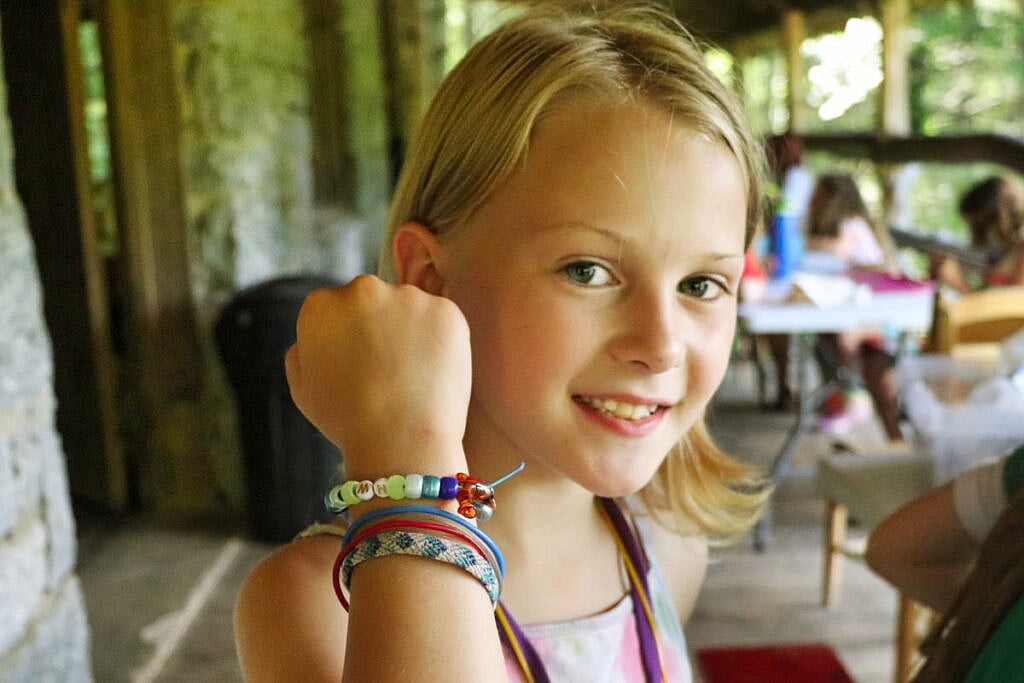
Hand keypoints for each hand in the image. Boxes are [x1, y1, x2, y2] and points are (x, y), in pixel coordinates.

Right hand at [285, 275, 470, 476]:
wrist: (400, 438)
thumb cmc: (348, 421)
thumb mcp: (302, 389)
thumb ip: (301, 352)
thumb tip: (311, 338)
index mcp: (321, 305)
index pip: (336, 307)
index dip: (350, 337)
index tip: (359, 363)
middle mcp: (362, 290)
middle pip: (373, 299)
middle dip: (380, 325)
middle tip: (389, 369)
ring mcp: (408, 297)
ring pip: (410, 308)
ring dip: (412, 330)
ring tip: (413, 375)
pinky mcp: (445, 310)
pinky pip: (442, 321)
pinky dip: (441, 341)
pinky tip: (434, 372)